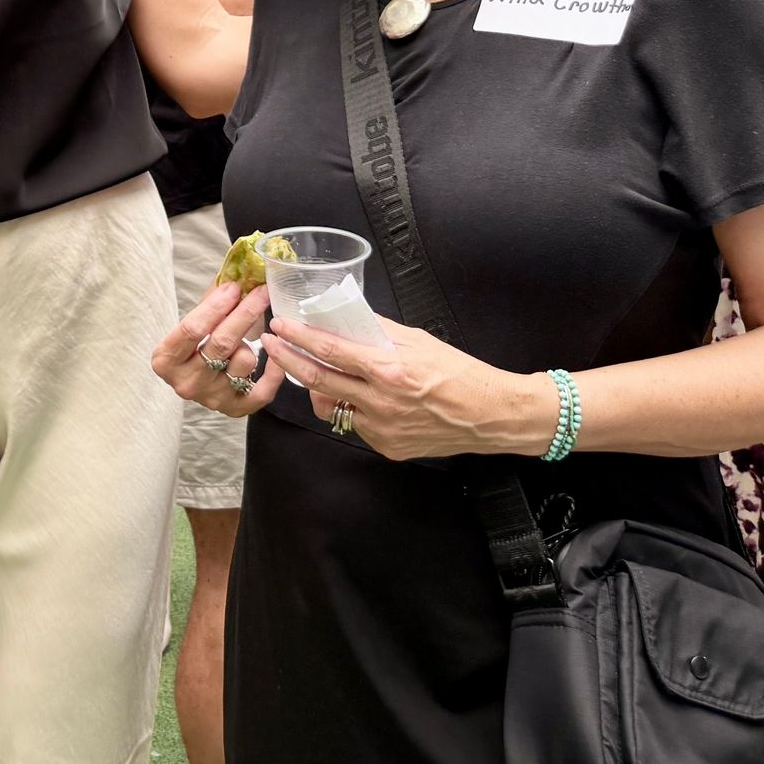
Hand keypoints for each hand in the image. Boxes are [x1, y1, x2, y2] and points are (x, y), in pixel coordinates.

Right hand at [151, 280, 283, 415]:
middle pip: (222, 343)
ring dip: (251, 343)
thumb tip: (239, 275)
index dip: (215, 306)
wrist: (194, 379)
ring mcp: (211, 399)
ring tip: (244, 340)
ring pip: (244, 361)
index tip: (234, 287)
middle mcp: (186, 383)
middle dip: (245, 313)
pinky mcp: (235, 409)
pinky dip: (274, 371)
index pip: (191, 329)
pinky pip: (263, 390)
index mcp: (165, 360)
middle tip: (261, 293)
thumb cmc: (193, 345)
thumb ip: (210, 303)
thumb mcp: (191, 323)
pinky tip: (275, 354)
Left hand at [262, 316, 549, 460]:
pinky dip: (347, 408)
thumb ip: (379, 331)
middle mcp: (381, 402)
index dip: (298, 338)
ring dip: (314, 388)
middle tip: (272, 345)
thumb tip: (347, 316)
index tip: (279, 327)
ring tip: (310, 370)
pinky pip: (354, 425)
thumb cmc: (460, 373)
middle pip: (317, 381)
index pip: (330, 351)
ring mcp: (382, 429)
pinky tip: (353, 395)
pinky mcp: (387, 447)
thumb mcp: (419, 340)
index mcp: (389, 370)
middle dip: (288, 360)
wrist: (491, 415)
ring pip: (330, 407)